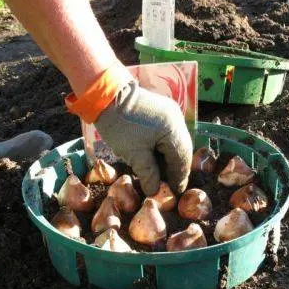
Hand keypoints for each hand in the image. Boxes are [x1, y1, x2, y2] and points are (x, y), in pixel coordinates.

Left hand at [94, 80, 192, 195]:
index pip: (182, 159)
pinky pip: (169, 134)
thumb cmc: (120, 126)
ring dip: (170, 158)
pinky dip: (165, 147)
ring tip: (162, 174)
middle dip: (176, 169)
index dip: (178, 178)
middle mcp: (177, 120)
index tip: (175, 192)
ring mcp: (171, 114)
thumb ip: (149, 175)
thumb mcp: (134, 155)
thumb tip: (155, 191)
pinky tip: (157, 158)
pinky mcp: (163, 111)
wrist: (106, 96)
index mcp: (173, 130)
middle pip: (182, 150)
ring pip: (176, 142)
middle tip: (169, 186)